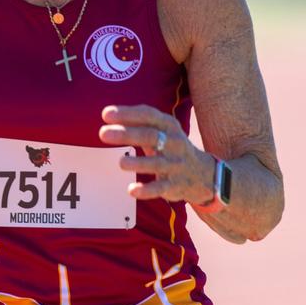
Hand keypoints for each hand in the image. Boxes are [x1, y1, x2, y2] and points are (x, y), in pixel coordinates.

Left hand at [98, 104, 213, 204]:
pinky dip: (146, 190)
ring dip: (138, 163)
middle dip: (127, 134)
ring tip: (120, 163)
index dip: (127, 114)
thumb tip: (107, 114)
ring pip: (157, 163)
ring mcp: (175, 164)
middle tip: (103, 134)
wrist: (202, 174)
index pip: (148, 115)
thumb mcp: (161, 129)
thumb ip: (138, 121)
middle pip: (150, 136)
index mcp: (168, 125)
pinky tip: (131, 190)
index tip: (106, 114)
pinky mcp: (174, 185)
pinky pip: (160, 188)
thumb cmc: (171, 145)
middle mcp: (174, 143)